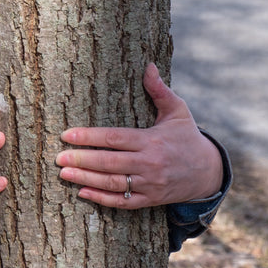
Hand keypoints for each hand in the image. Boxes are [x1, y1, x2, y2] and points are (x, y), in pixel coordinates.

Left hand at [55, 63, 223, 208]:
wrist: (209, 172)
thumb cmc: (187, 137)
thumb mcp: (178, 111)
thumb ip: (160, 90)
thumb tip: (148, 66)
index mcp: (152, 140)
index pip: (114, 138)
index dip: (89, 137)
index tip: (67, 135)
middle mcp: (150, 163)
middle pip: (109, 162)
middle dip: (82, 160)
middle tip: (58, 157)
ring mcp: (150, 184)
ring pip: (113, 183)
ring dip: (86, 179)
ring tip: (64, 173)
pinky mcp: (151, 199)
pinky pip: (123, 202)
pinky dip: (102, 199)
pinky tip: (82, 192)